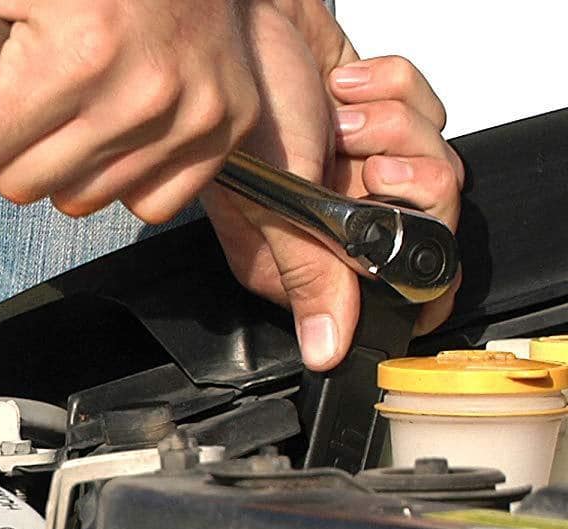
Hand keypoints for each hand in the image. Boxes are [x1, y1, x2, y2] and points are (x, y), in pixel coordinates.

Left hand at [0, 0, 259, 221]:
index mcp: (78, 54)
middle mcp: (142, 101)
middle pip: (27, 183)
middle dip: (18, 149)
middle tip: (39, 111)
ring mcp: (191, 124)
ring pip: (84, 201)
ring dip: (71, 168)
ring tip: (87, 118)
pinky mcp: (223, 135)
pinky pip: (151, 206)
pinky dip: (129, 183)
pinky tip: (129, 142)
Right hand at [206, 2, 462, 370]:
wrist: (239, 24)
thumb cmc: (241, 106)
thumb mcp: (274, 203)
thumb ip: (308, 275)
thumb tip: (326, 349)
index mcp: (308, 257)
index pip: (389, 292)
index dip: (420, 271)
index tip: (413, 235)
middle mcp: (336, 221)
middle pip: (429, 226)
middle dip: (411, 183)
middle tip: (367, 166)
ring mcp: (360, 172)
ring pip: (436, 167)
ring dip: (398, 130)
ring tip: (344, 118)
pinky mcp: (377, 125)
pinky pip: (428, 115)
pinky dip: (398, 91)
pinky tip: (347, 91)